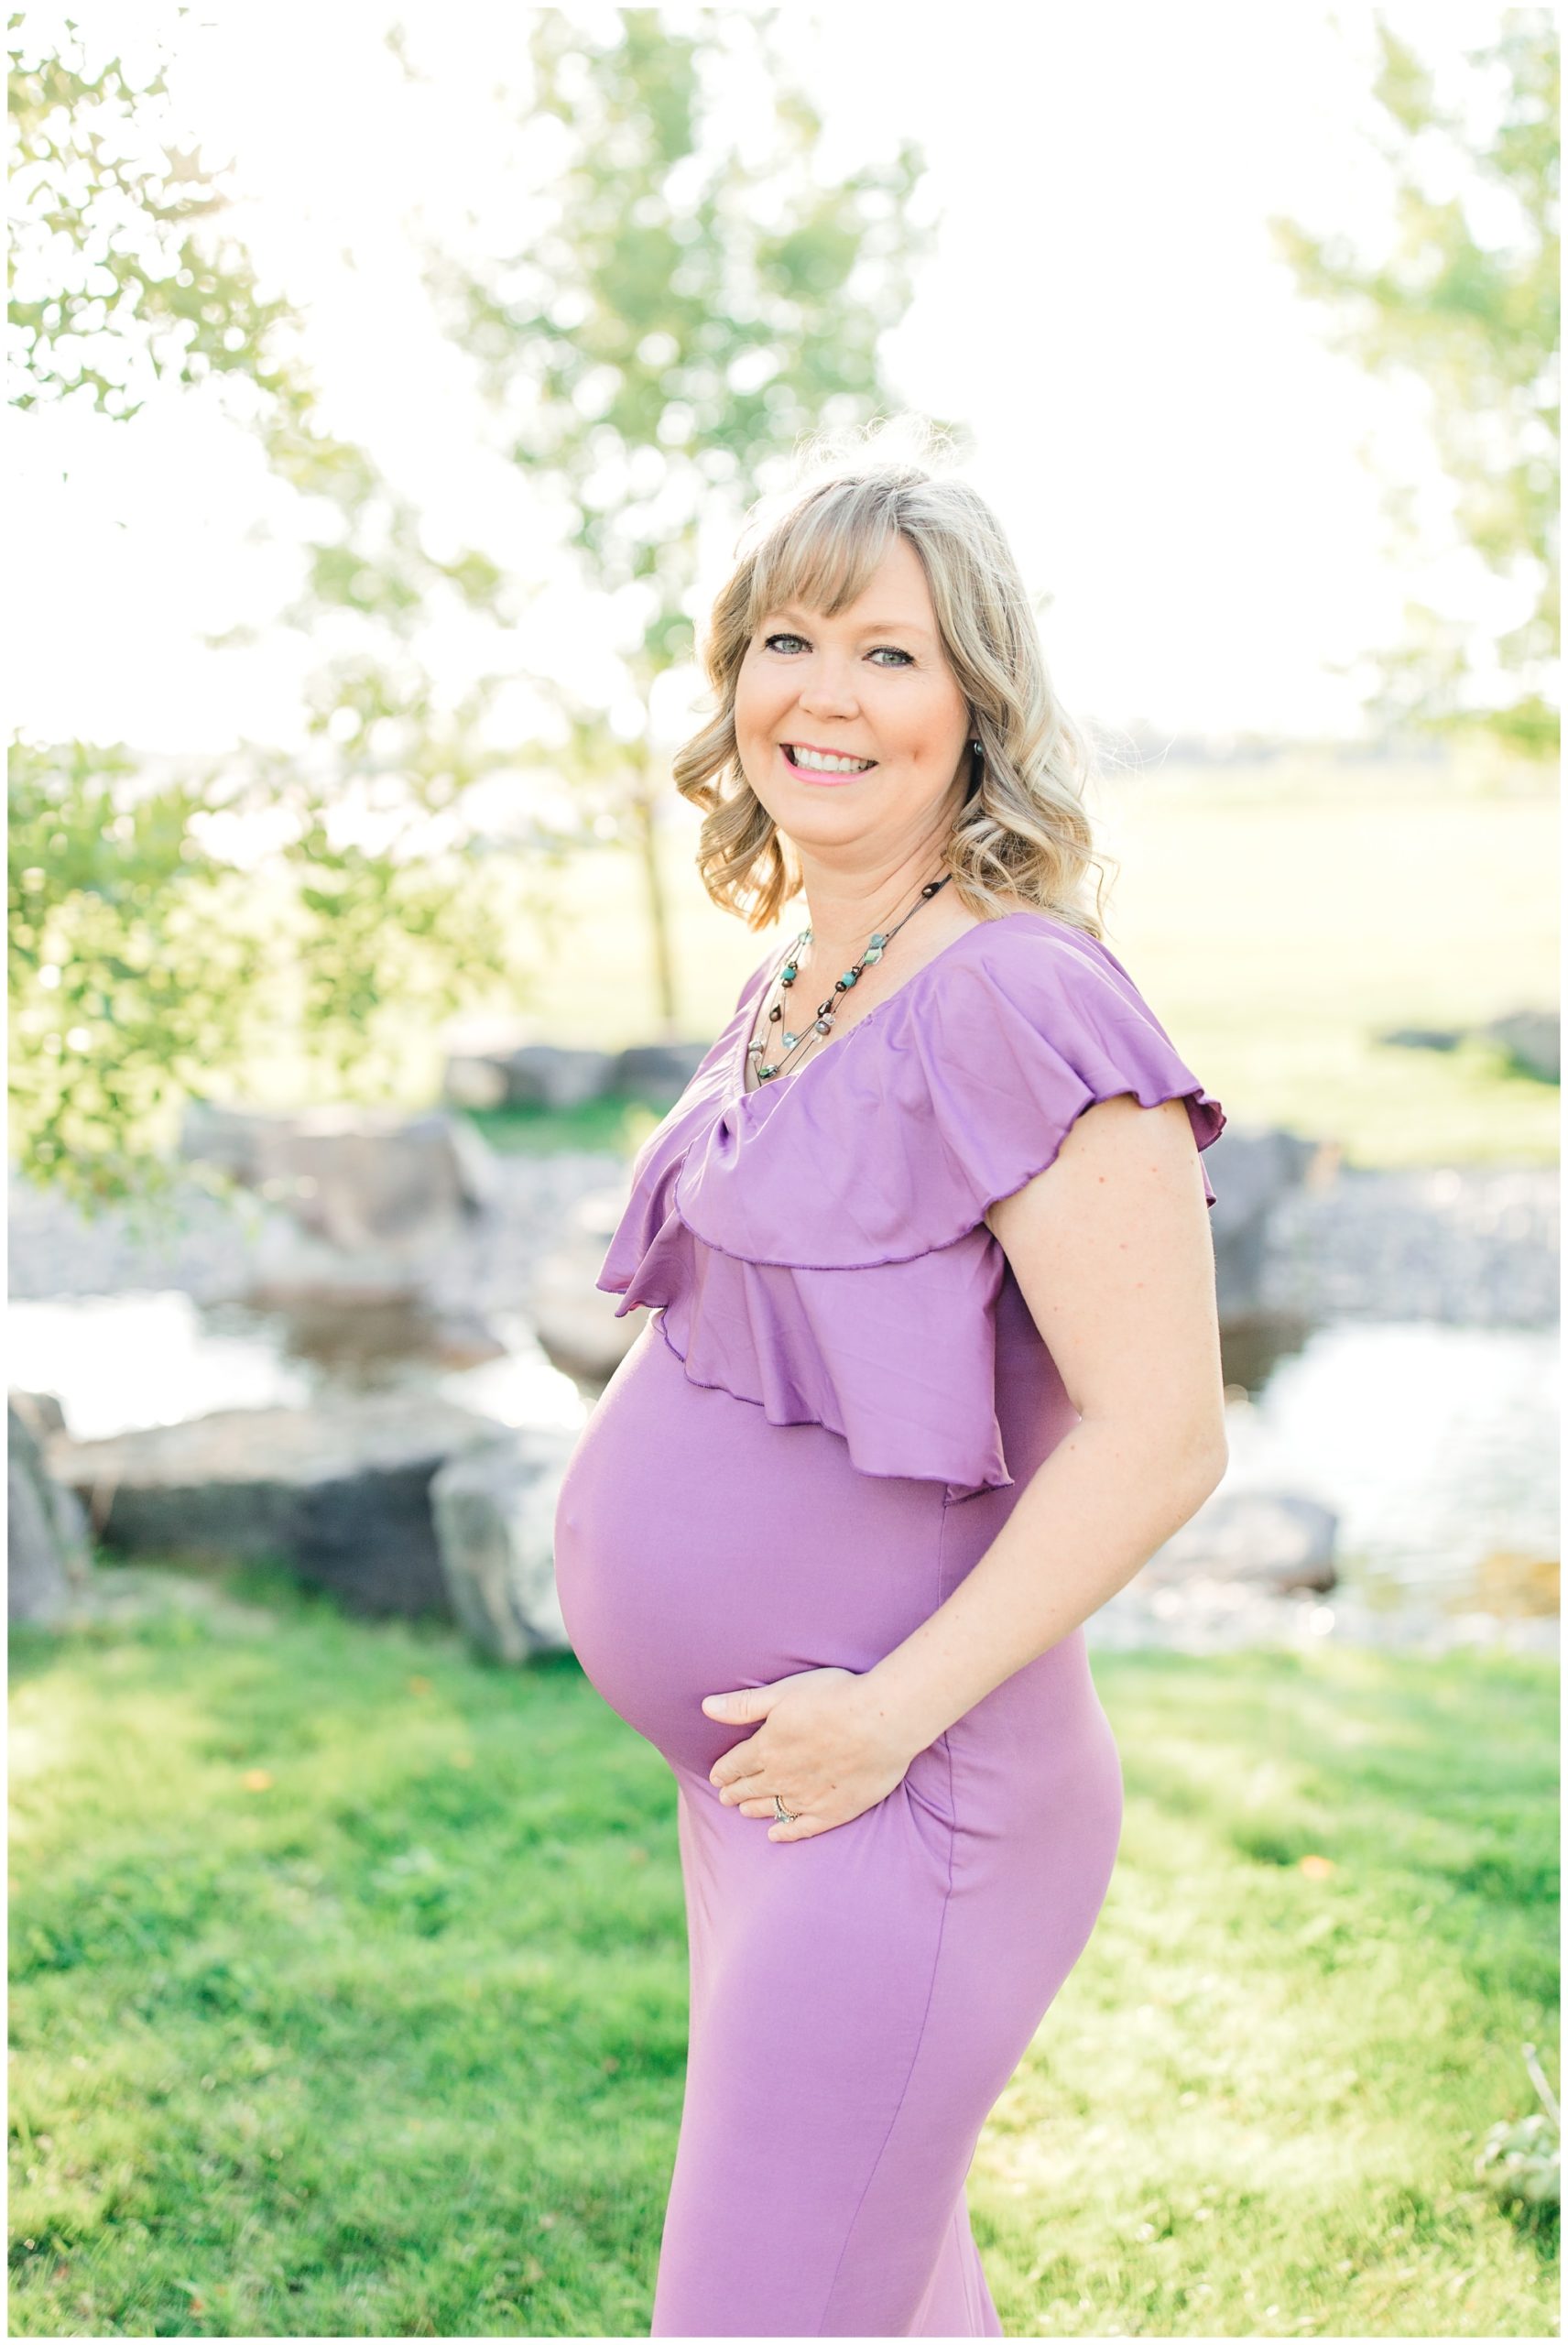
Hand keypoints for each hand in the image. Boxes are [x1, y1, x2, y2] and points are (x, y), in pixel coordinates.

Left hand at [701, 1666, 918, 1841]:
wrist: (882, 1721)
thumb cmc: (835, 1698)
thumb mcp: (783, 1693)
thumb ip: (744, 1705)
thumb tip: (706, 1708)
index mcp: (767, 1748)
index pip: (736, 1764)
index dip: (724, 1771)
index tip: (716, 1776)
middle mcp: (782, 1777)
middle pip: (751, 1788)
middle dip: (735, 1792)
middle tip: (725, 1797)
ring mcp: (808, 1798)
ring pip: (772, 1808)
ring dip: (755, 1809)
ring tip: (744, 1811)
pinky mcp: (834, 1811)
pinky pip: (802, 1828)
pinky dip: (786, 1832)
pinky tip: (776, 1835)